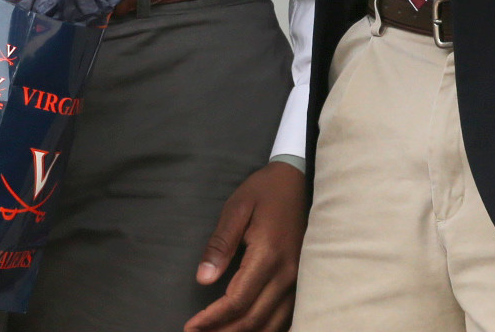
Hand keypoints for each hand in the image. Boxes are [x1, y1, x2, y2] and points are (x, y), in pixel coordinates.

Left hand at [185, 161, 303, 331]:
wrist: (300, 178)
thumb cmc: (265, 191)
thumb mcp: (236, 208)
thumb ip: (220, 244)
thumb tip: (203, 279)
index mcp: (268, 255)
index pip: (237, 300)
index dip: (212, 319)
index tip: (190, 327)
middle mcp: (288, 274)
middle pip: (254, 319)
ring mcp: (300, 280)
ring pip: (272, 324)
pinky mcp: (304, 282)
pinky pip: (286, 318)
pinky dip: (265, 329)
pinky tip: (248, 329)